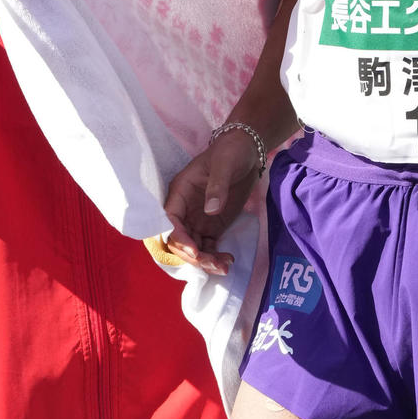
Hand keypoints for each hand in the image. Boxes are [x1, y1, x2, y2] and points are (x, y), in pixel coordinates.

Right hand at [163, 129, 262, 275]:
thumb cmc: (231, 152)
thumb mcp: (224, 164)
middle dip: (193, 255)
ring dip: (205, 261)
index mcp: (179, 192)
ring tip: (224, 267)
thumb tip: (211, 210)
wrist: (247, 151)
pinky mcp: (212, 226)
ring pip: (194, 247)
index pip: (169, 220)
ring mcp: (198, 219)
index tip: (194, 250)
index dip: (178, 238)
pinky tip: (228, 261)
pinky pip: (209, 246)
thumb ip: (217, 187)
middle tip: (212, 264)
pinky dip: (215, 257)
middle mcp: (185, 209)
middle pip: (179, 239)